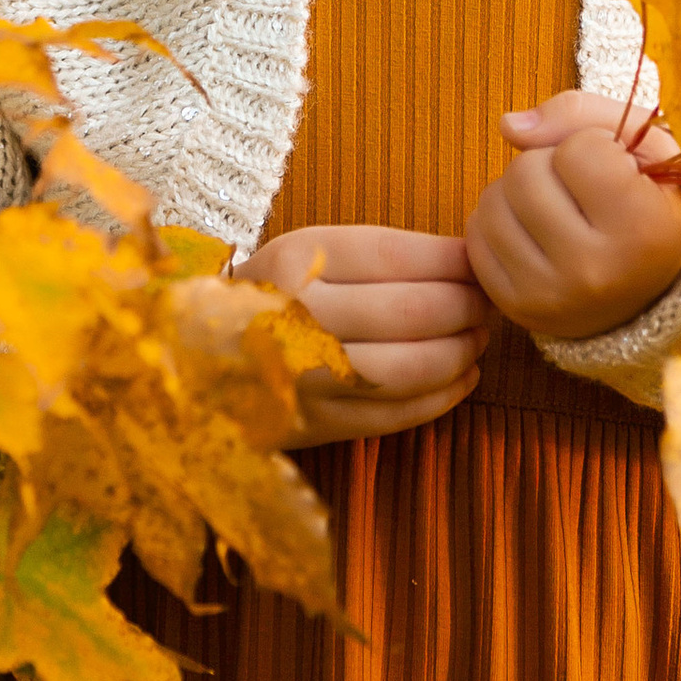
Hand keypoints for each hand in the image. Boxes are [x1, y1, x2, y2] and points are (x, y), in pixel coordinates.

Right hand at [242, 222, 491, 438]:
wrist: (194, 363)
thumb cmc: (268, 296)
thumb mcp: (306, 254)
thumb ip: (379, 256)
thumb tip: (467, 259)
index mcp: (292, 261)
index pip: (393, 256)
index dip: (450, 260)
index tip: (477, 261)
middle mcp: (296, 318)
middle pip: (411, 311)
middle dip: (466, 305)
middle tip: (486, 301)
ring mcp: (306, 380)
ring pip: (411, 367)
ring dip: (461, 351)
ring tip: (478, 336)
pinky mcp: (318, 427)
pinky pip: (398, 415)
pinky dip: (444, 397)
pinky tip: (463, 377)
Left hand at [465, 88, 680, 344]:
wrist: (651, 289)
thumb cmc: (650, 205)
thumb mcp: (645, 147)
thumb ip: (580, 114)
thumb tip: (508, 125)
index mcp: (643, 230)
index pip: (580, 149)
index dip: (595, 144)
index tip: (618, 169)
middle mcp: (595, 272)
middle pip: (525, 172)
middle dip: (547, 164)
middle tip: (580, 189)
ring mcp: (551, 295)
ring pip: (491, 201)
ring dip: (516, 191)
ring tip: (556, 208)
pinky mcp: (516, 307)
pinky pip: (475, 236)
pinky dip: (498, 220)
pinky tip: (533, 231)